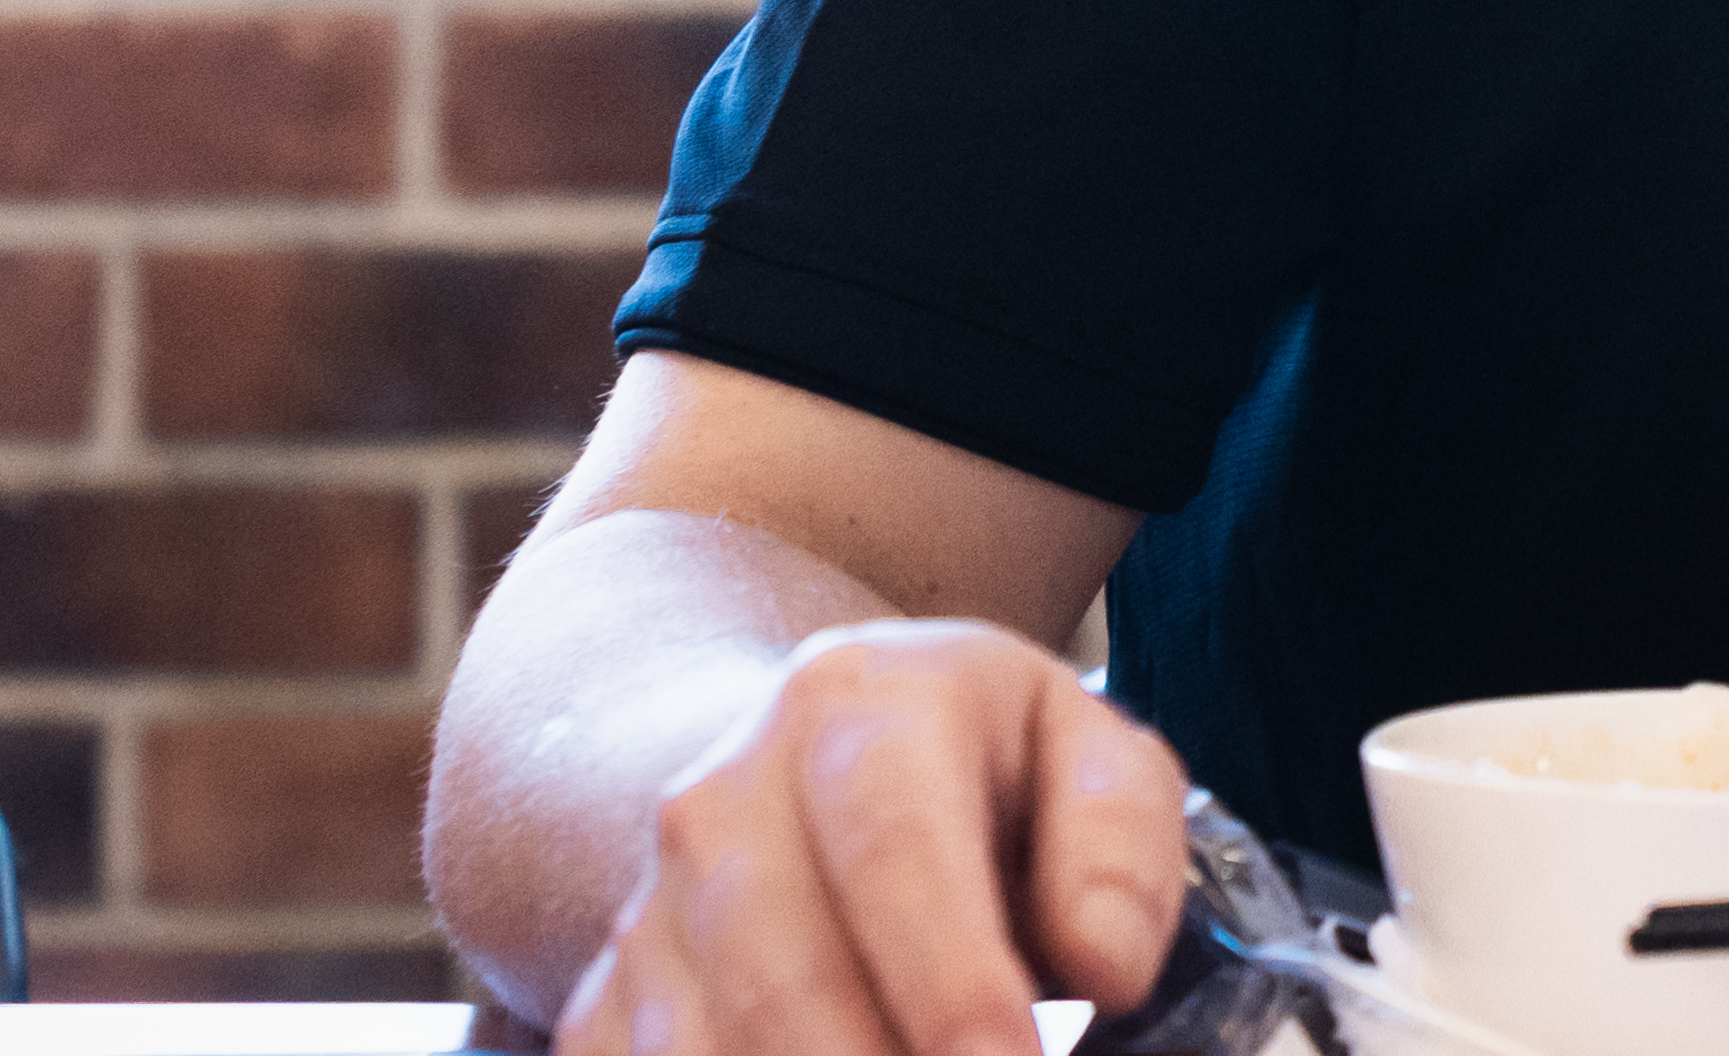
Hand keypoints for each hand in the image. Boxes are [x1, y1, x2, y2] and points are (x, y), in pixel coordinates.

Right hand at [554, 617, 1188, 1055]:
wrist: (808, 757)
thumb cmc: (982, 769)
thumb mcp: (1085, 752)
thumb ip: (1119, 840)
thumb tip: (1106, 965)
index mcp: (856, 706)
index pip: (895, 848)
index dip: (951, 978)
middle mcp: (726, 799)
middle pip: (783, 978)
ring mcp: (651, 908)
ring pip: (702, 1050)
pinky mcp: (608, 1003)